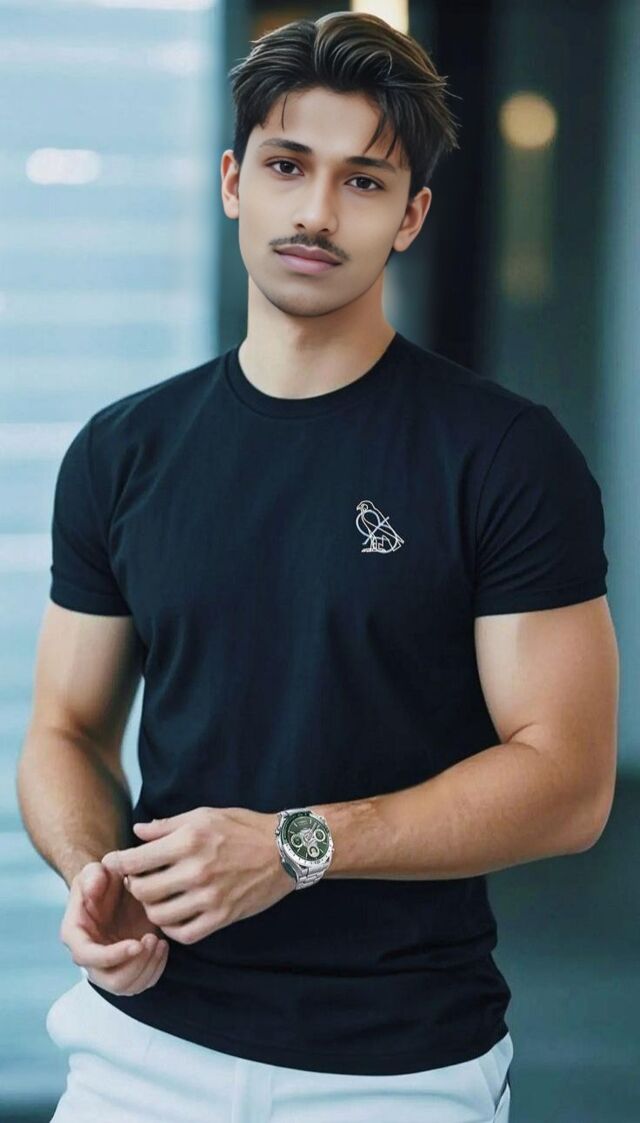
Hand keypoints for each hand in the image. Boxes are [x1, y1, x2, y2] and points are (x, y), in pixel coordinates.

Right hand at [59, 861, 168, 994]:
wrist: (117, 887)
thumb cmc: (104, 879)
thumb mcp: (97, 868)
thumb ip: (93, 874)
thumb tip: (93, 890)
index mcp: (76, 935)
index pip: (88, 957)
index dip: (112, 956)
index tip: (137, 944)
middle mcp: (89, 957)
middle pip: (110, 981)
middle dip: (135, 964)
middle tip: (152, 939)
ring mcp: (108, 966)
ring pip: (127, 987)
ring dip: (147, 968)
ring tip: (159, 942)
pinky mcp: (127, 968)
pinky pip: (141, 984)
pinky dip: (156, 970)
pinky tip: (163, 946)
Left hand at [101, 806, 294, 945]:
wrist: (284, 850)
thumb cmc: (243, 828)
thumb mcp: (204, 815)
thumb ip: (167, 825)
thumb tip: (137, 831)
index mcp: (189, 840)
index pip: (136, 860)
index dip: (120, 863)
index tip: (118, 864)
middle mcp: (196, 870)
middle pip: (143, 891)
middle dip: (135, 887)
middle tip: (140, 881)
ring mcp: (210, 897)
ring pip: (159, 916)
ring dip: (153, 908)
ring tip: (158, 898)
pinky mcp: (222, 917)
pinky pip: (184, 934)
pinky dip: (174, 928)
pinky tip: (177, 914)